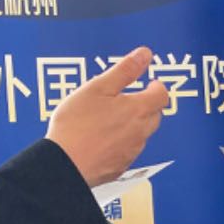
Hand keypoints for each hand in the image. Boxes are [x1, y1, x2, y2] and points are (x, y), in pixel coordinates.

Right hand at [46, 47, 169, 186]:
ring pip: (141, 135)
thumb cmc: (76, 124)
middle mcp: (139, 133)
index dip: (157, 87)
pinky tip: (101, 140)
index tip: (150, 83)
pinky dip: (120, 143)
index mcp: (137, 110)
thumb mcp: (98, 88)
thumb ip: (124, 70)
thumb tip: (144, 55)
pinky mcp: (119, 168)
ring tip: (109, 119)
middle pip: (154, 116)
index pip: (161, 96)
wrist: (63, 164)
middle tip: (130, 99)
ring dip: (133, 125)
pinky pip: (126, 152)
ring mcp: (130, 153)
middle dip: (146, 105)